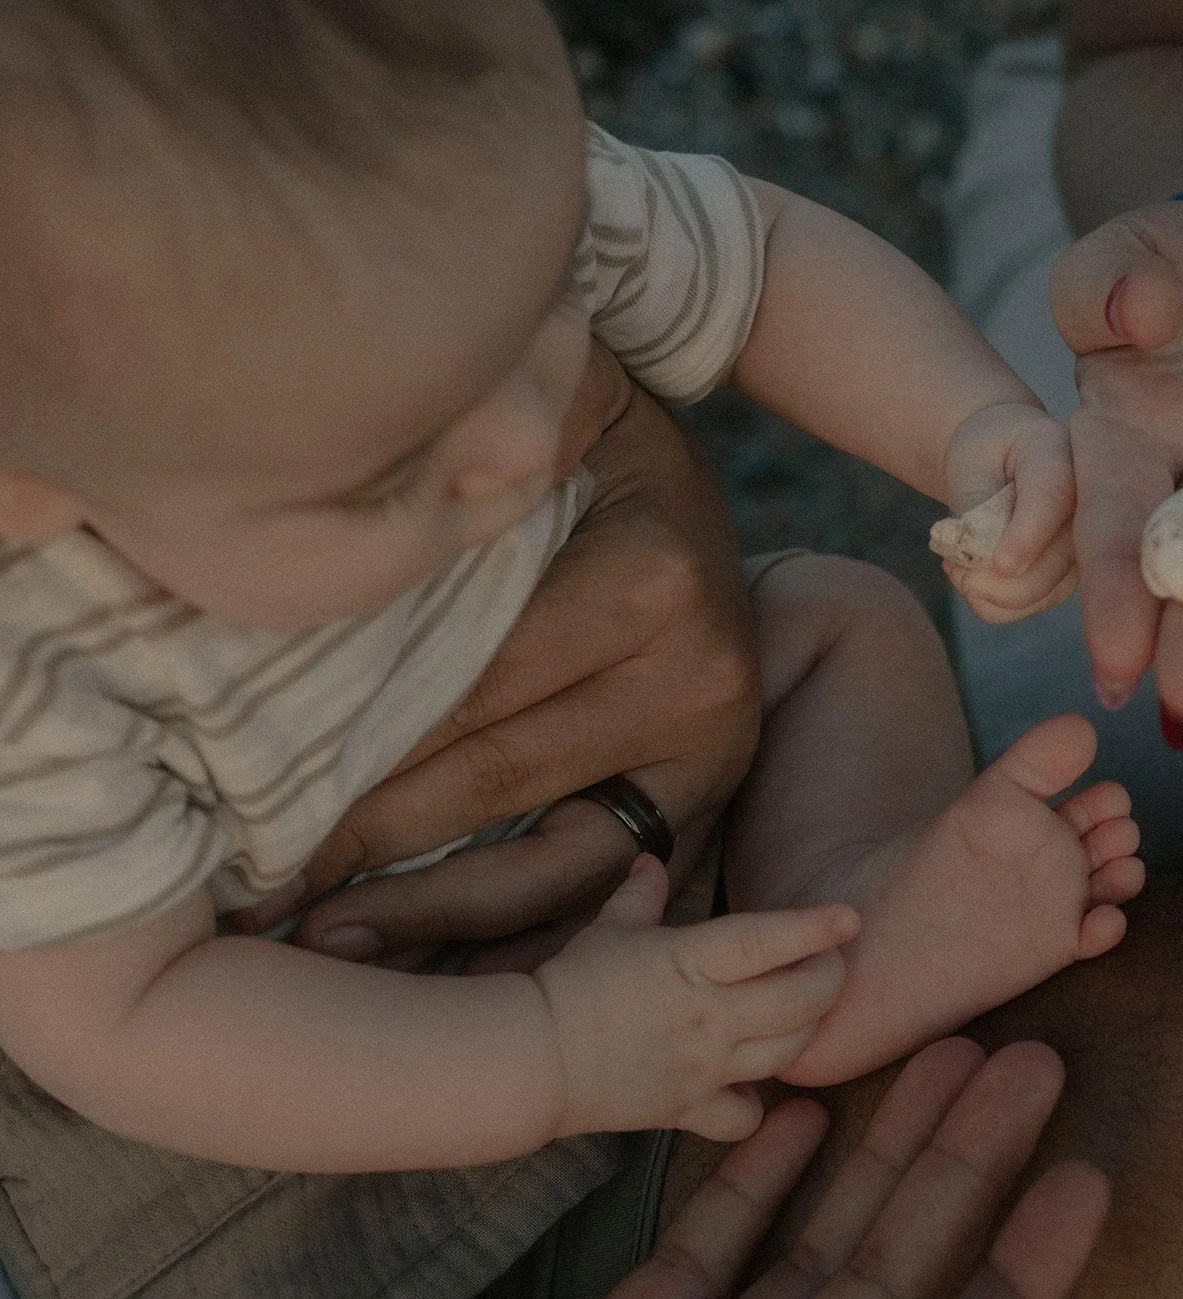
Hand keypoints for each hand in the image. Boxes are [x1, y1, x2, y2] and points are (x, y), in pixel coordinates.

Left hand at [235, 348, 762, 957]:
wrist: (689, 483)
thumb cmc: (592, 441)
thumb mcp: (555, 397)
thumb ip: (481, 423)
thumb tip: (341, 452)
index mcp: (652, 581)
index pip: (473, 689)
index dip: (354, 750)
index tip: (241, 798)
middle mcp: (699, 677)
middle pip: (498, 778)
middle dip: (365, 837)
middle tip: (251, 893)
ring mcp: (712, 748)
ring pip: (555, 861)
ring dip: (431, 909)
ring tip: (314, 936)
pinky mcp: (706, 794)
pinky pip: (597, 880)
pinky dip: (506, 919)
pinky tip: (413, 936)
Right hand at [538, 856, 858, 1142]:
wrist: (534, 1059)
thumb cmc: (572, 983)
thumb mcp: (608, 929)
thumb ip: (639, 895)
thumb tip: (650, 861)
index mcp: (691, 962)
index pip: (766, 942)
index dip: (812, 929)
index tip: (849, 917)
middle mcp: (709, 1016)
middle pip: (800, 1003)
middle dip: (829, 980)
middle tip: (830, 964)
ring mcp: (704, 1067)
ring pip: (787, 1054)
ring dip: (807, 1031)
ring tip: (803, 1011)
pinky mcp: (688, 1109)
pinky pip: (744, 1117)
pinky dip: (757, 1105)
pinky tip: (753, 1085)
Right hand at [616, 1037, 1109, 1298]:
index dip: (1033, 1256)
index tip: (1085, 1175)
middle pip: (912, 1255)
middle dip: (971, 1157)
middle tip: (1030, 1063)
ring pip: (827, 1234)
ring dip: (885, 1142)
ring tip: (949, 1056)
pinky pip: (711, 1250)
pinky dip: (755, 1182)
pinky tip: (800, 1115)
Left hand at [940, 401, 1079, 623]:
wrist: (1004, 461)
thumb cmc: (987, 453)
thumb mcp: (972, 459)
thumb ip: (977, 500)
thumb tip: (984, 553)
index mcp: (1064, 461)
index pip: (1052, 499)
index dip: (1028, 535)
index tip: (1004, 564)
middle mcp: (1085, 514)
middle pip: (1047, 567)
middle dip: (987, 578)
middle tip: (951, 562)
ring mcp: (1079, 554)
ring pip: (1030, 597)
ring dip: (980, 589)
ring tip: (959, 560)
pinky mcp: (1062, 582)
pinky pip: (1018, 611)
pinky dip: (985, 601)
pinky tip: (975, 573)